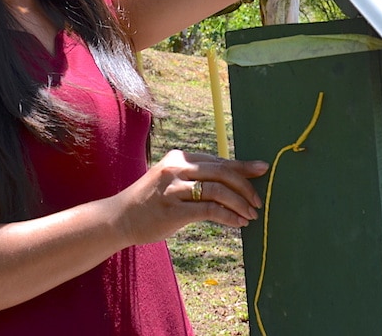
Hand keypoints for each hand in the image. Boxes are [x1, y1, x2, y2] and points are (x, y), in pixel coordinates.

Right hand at [116, 149, 268, 244]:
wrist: (119, 218)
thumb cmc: (152, 201)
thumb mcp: (173, 181)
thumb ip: (198, 178)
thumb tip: (233, 182)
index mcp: (179, 158)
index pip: (219, 160)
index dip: (243, 167)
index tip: (262, 169)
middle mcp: (177, 168)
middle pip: (222, 172)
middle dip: (245, 186)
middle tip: (258, 201)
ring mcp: (173, 188)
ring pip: (218, 190)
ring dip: (239, 203)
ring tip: (250, 215)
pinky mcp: (173, 210)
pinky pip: (209, 210)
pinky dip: (228, 216)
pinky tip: (238, 223)